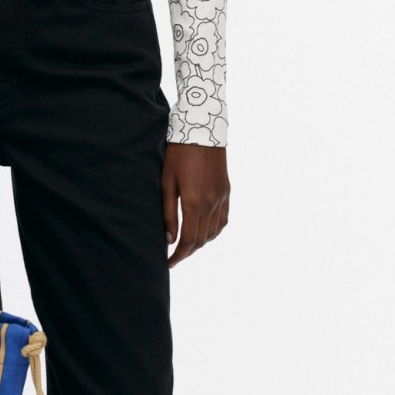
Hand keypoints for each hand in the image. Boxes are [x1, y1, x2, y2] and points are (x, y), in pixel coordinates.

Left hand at [162, 143, 229, 267]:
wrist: (202, 131)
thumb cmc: (178, 155)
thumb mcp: (166, 183)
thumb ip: (167, 213)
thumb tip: (168, 239)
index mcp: (194, 203)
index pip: (188, 241)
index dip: (178, 256)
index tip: (168, 263)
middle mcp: (211, 204)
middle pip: (201, 240)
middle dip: (187, 252)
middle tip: (174, 257)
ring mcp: (222, 198)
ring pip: (213, 233)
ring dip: (200, 243)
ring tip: (186, 246)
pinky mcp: (227, 192)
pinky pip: (223, 221)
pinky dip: (214, 232)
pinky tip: (204, 233)